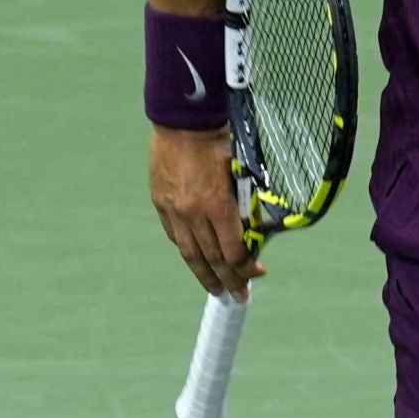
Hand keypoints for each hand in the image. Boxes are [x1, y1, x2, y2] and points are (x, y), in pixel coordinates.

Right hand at [149, 125, 265, 299]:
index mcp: (217, 204)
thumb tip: (254, 228)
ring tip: (216, 288)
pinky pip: (175, 235)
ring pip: (190, 253)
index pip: (233, 249)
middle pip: (212, 257)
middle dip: (228, 279)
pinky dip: (187, 250)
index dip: (246, 266)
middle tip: (239, 296)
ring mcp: (174, 210)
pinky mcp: (161, 203)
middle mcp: (193, 213)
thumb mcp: (241, 171)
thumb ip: (244, 202)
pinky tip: (196, 259)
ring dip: (204, 274)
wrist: (184, 121)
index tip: (257, 273)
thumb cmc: (220, 141)